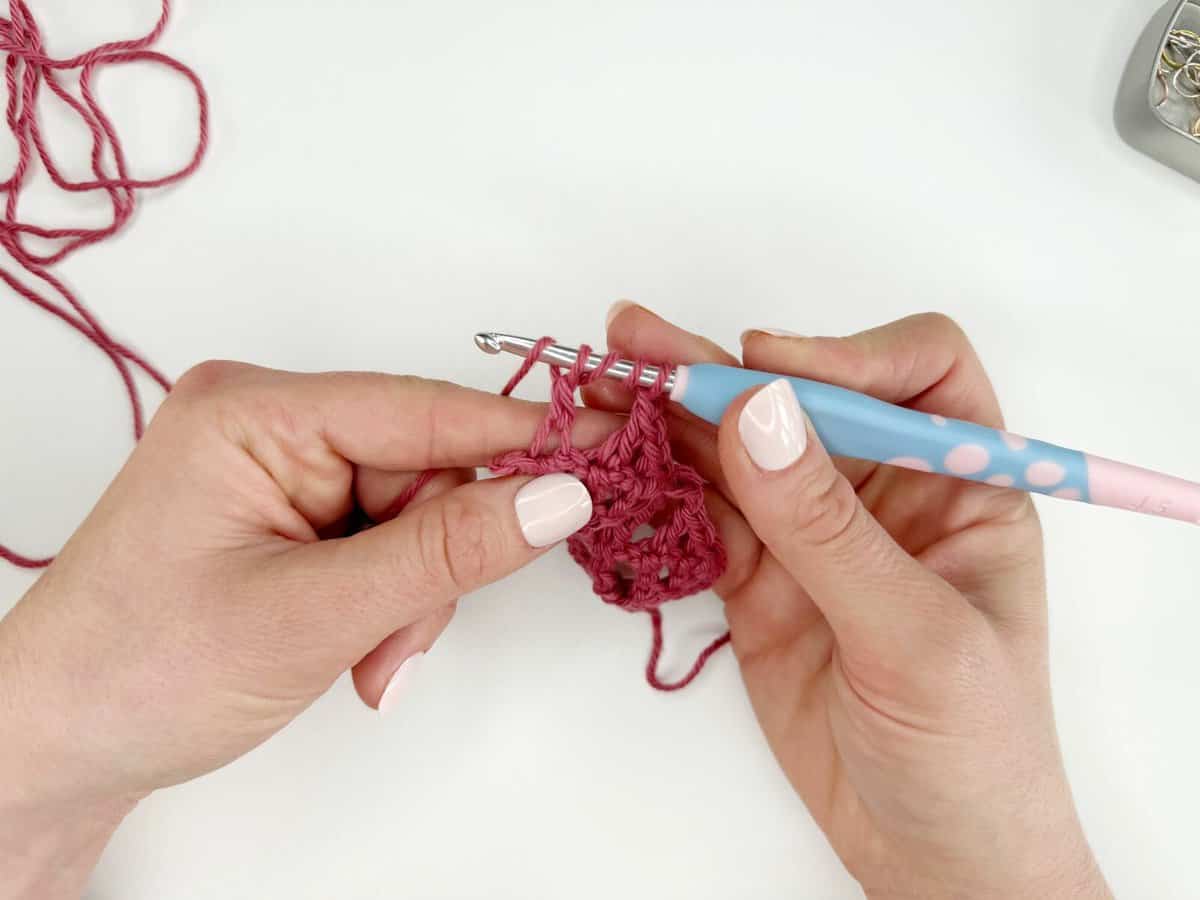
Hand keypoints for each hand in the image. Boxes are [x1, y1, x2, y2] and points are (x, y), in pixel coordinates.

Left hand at [0, 363, 608, 898]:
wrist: (59, 748)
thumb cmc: (142, 671)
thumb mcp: (313, 613)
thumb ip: (446, 553)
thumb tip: (560, 496)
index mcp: (255, 411)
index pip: (425, 410)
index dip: (524, 437)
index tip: (611, 450)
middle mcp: (270, 424)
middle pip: (425, 471)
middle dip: (433, 565)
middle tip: (399, 639)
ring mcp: (280, 470)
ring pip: (414, 517)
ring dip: (410, 597)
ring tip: (365, 659)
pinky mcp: (290, 514)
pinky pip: (384, 543)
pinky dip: (389, 604)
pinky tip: (356, 652)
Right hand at [594, 305, 1111, 899]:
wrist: (928, 854)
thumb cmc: (973, 752)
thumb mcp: (915, 637)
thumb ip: (829, 528)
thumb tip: (760, 412)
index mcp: (962, 484)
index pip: (917, 373)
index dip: (844, 354)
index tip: (767, 369)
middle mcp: (886, 493)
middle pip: (802, 398)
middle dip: (721, 370)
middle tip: (636, 341)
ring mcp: (815, 535)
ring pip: (738, 451)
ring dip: (672, 418)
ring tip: (604, 383)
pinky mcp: (760, 579)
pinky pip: (703, 515)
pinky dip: (658, 488)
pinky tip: (618, 460)